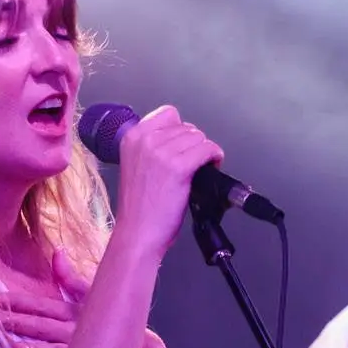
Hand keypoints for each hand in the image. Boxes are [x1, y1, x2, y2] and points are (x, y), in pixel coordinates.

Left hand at [1, 251, 90, 347]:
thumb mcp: (96, 296)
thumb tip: (57, 252)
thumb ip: (72, 278)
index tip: (1, 299)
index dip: (24, 302)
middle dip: (22, 323)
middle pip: (47, 327)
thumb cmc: (114, 322)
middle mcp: (79, 330)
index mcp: (78, 311)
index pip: (46, 305)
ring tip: (13, 347)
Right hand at [108, 105, 221, 259]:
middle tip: (193, 163)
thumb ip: (152, 147)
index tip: (182, 147)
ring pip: (199, 137)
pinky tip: (212, 167)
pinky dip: (215, 157)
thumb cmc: (139, 208)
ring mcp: (161, 152)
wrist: (137, 233)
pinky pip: (207, 150)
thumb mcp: (136, 166)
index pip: (168, 113)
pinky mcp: (178, 167)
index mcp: (132, 137)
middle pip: (186, 127)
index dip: (180, 130)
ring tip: (200, 169)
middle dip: (193, 145)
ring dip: (204, 152)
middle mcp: (145, 140)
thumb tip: (180, 139)